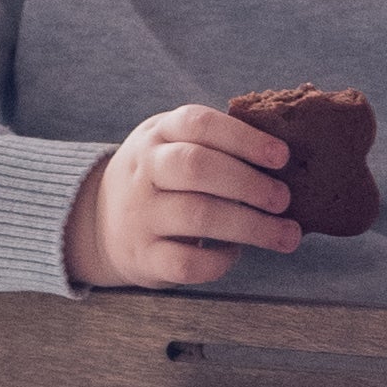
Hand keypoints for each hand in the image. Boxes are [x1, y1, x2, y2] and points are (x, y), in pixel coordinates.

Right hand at [64, 103, 298, 287]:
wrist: (101, 221)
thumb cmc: (162, 179)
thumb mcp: (173, 145)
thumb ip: (215, 144)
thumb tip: (284, 161)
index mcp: (158, 134)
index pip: (198, 124)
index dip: (244, 138)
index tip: (282, 157)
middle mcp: (144, 170)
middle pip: (196, 167)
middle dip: (248, 183)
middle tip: (284, 199)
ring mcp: (140, 215)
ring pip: (197, 215)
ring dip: (250, 226)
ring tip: (285, 234)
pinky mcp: (143, 257)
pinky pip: (186, 263)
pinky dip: (220, 261)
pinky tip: (234, 253)